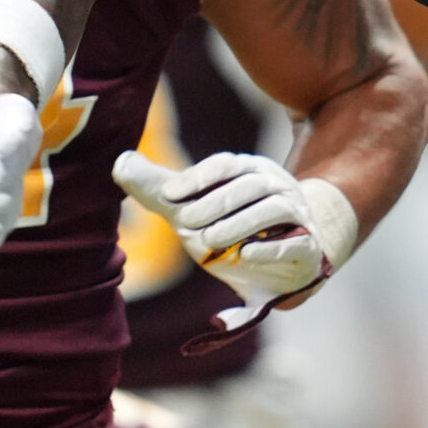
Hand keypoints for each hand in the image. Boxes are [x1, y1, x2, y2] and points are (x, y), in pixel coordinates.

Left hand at [113, 151, 358, 333]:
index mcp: (249, 171)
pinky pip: (294, 242)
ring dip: (239, 224)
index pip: (226, 165)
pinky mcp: (308, 248)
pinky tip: (245, 255)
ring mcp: (297, 215)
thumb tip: (119, 163)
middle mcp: (277, 186)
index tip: (169, 195)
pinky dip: (270, 248)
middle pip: (251, 185)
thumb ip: (159, 189)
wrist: (282, 265)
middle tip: (183, 223)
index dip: (197, 177)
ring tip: (209, 241)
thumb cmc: (233, 229)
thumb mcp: (194, 209)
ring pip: (273, 209)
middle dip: (215, 202)